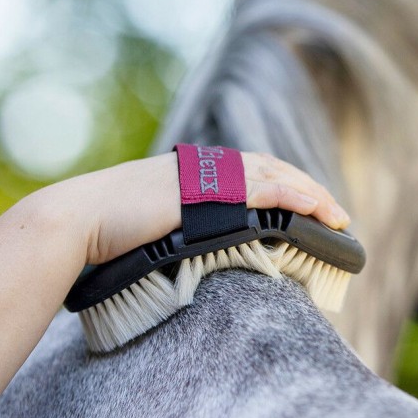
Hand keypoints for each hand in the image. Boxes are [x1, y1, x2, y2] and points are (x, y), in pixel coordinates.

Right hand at [36, 152, 349, 267]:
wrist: (78, 220)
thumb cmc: (106, 230)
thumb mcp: (152, 222)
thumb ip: (180, 226)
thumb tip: (195, 250)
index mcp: (196, 171)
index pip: (257, 169)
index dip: (290, 184)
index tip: (315, 203)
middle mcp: (205, 167)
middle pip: (275, 169)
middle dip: (310, 190)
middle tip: (338, 215)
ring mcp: (205, 177)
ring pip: (276, 177)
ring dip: (312, 195)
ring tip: (338, 216)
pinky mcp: (205, 193)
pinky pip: (261, 190)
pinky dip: (292, 197)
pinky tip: (314, 209)